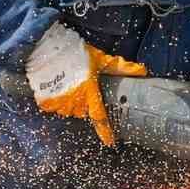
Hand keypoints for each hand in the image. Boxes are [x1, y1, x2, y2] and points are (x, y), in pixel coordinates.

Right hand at [25, 22, 145, 145]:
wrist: (48, 46)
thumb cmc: (76, 53)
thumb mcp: (101, 58)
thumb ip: (121, 67)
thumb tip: (143, 71)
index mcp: (89, 91)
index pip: (100, 116)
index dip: (106, 131)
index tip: (110, 142)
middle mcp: (74, 100)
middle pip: (84, 112)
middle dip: (86, 104)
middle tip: (84, 90)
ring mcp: (59, 101)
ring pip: (69, 111)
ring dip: (72, 104)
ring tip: (71, 87)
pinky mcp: (46, 100)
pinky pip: (54, 108)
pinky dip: (57, 102)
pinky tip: (59, 89)